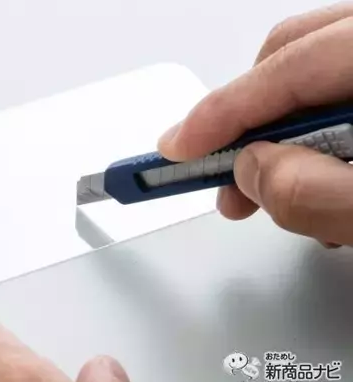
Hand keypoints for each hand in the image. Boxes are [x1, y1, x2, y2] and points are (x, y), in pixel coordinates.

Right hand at [158, 1, 352, 247]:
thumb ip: (320, 194)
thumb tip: (255, 172)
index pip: (286, 68)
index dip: (219, 114)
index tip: (176, 150)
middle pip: (292, 55)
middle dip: (247, 124)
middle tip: (226, 181)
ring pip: (316, 74)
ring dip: (282, 136)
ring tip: (277, 193)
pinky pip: (341, 90)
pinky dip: (320, 134)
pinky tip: (327, 179)